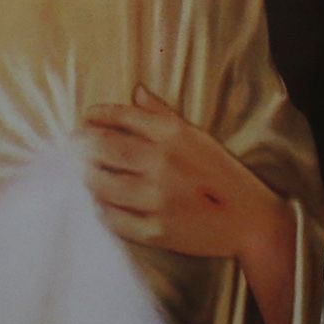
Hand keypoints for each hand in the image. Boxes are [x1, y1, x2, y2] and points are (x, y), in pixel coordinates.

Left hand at [82, 86, 284, 261]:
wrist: (250, 220)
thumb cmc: (223, 175)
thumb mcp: (198, 137)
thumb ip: (163, 115)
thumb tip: (136, 92)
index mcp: (173, 136)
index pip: (123, 117)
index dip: (98, 115)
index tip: (86, 117)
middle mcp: (161, 164)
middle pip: (104, 149)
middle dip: (82, 145)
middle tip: (73, 145)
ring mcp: (156, 199)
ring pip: (102, 184)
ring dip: (88, 177)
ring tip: (85, 173)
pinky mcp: (154, 230)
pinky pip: (113, 218)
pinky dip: (103, 209)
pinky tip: (102, 203)